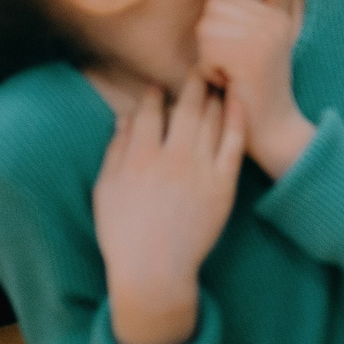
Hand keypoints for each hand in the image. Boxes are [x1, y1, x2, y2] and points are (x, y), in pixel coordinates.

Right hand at [93, 82, 244, 343]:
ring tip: (217, 83)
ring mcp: (200, 170)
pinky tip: (238, 101)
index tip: (157, 88)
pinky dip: (237, 118)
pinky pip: (234, 143)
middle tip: (197, 71)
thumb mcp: (105, 191)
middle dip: (192, 84)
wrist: (155, 272)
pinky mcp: (223, 185)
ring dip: (214, 96)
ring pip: (212, 120)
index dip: (153, 95)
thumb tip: (125, 117)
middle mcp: (172, 158)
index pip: (149, 111)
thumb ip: (115, 151)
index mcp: (139, 158)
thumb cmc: (123, 234)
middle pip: (186, 107)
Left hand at [197, 0, 314, 177]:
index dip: (215, 27)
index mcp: (275, 16)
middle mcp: (273, 21)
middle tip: (229, 66)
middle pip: (212, 10)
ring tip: (229, 75)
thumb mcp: (264, 48)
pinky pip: (207, 51)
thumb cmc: (257, 92)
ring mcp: (264, 37)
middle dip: (209, 39)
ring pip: (206, 29)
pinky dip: (209, 72)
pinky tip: (228, 86)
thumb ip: (262, 15)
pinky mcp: (250, 57)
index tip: (234, 54)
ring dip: (208, 56)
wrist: (274, 131)